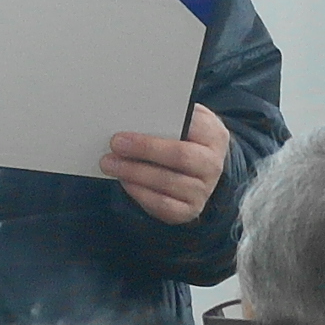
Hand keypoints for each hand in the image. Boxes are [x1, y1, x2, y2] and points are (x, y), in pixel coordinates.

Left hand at [103, 102, 232, 226]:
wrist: (199, 172)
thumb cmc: (185, 140)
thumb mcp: (185, 123)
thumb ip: (168, 115)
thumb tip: (137, 114)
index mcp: (214, 136)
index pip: (190, 129)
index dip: (160, 128)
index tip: (127, 130)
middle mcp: (213, 165)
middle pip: (180, 156)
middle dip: (145, 150)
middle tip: (115, 144)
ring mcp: (203, 190)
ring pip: (167, 182)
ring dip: (134, 172)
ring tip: (110, 164)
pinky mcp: (190, 210)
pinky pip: (162, 204)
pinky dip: (140, 193)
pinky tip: (124, 181)